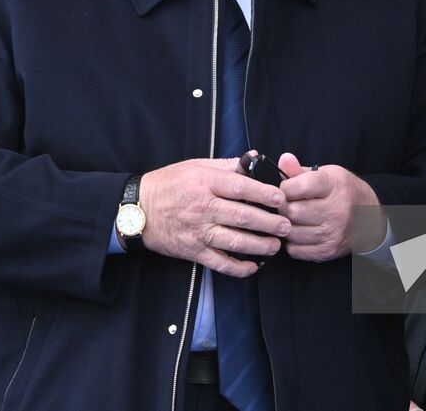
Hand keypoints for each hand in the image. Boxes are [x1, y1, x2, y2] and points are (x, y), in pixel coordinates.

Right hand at [138, 158, 289, 277]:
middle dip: (269, 222)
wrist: (138, 209)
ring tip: (276, 245)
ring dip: (260, 245)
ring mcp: (198, 232)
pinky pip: (219, 263)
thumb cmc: (169, 184)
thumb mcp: (195, 166)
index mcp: (204, 183)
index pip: (240, 187)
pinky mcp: (193, 251)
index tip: (281, 197)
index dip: (264, 193)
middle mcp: (203, 208)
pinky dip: (238, 268)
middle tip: (287, 225)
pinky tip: (254, 267)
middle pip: (243, 216)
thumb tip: (255, 158)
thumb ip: (227, 164)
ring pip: (235, 241)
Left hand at [276, 152, 385, 261]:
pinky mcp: (327, 251)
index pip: (299, 187)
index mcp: (334, 185)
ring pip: (291, 232)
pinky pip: (295, 250)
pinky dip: (293, 242)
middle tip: (290, 204)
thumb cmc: (342, 192)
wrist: (370, 219)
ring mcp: (332, 233)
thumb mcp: (326, 174)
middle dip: (284, 207)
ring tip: (295, 218)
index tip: (289, 188)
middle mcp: (336, 210)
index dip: (286, 187)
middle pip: (292, 211)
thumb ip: (300, 170)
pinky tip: (301, 232)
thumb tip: (283, 159)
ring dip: (287, 225)